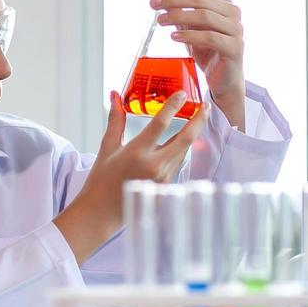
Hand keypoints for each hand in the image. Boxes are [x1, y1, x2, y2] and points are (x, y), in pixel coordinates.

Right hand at [53, 90, 208, 262]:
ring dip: (189, 136)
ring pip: (183, 151)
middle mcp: (154, 165)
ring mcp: (163, 178)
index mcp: (137, 153)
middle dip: (199, 120)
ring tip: (195, 120)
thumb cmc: (101, 180)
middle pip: (185, 138)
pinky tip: (178, 144)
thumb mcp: (107, 147)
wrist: (102, 212)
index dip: (174, 106)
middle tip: (205, 106)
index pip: (161, 123)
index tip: (183, 94)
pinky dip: (179, 152)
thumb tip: (115, 95)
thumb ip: (116, 120)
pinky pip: (177, 164)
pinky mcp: (167, 188)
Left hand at [152, 0, 245, 130]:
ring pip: (205, 16)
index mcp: (224, 5)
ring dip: (179, 16)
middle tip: (154, 5)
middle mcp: (233, 14)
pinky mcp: (235, 47)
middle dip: (174, 0)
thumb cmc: (208, 52)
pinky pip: (210, 37)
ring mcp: (236, 30)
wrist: (223, 80)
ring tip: (161, 21)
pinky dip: (190, 35)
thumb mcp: (189, 28)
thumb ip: (177, 10)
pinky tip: (175, 37)